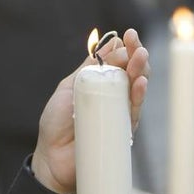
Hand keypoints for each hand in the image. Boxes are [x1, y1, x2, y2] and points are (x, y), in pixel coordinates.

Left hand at [32, 29, 148, 193]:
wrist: (51, 158)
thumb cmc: (57, 124)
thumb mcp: (69, 88)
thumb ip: (87, 68)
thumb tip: (109, 43)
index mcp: (100, 84)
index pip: (119, 61)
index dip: (125, 48)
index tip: (127, 35)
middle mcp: (113, 97)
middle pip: (132, 72)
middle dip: (136, 56)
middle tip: (136, 43)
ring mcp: (119, 113)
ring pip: (137, 89)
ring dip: (141, 71)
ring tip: (141, 57)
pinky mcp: (123, 131)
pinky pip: (134, 112)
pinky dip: (139, 96)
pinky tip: (140, 83)